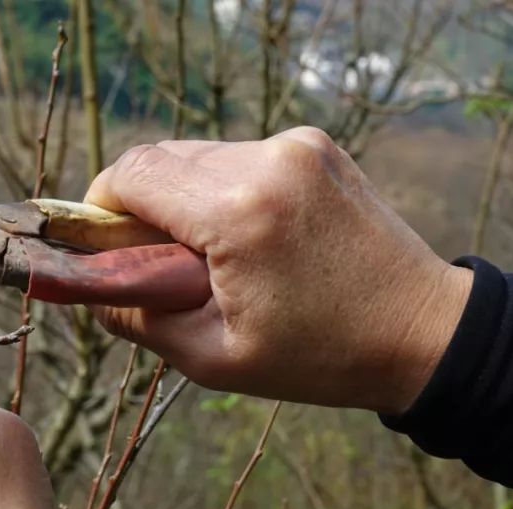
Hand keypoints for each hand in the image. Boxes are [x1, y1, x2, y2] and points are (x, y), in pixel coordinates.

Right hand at [84, 127, 472, 414]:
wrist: (423, 332)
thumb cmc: (321, 356)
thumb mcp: (213, 358)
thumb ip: (136, 316)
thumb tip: (88, 286)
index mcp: (238, 214)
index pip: (131, 175)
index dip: (100, 206)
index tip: (101, 245)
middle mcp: (266, 162)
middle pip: (158, 157)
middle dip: (138, 205)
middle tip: (150, 260)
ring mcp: (296, 147)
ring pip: (195, 154)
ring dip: (180, 197)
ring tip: (206, 254)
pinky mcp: (314, 146)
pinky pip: (237, 157)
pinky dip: (221, 189)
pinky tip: (245, 236)